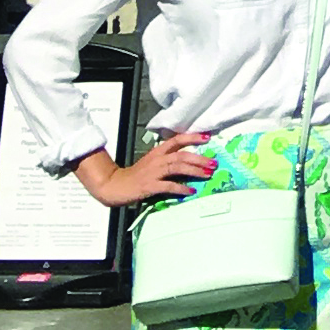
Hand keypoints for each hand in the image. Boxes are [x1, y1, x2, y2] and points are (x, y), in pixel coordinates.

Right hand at [79, 133, 215, 210]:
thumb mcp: (152, 163)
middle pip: (182, 155)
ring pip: (178, 168)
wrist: (115, 185)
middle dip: (200, 158)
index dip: (193, 138)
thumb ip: (167, 160)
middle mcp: (157, 159)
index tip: (208, 137)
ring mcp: (153, 172)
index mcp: (158, 152)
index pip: (177, 140)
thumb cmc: (135, 175)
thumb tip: (188, 163)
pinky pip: (168, 186)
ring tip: (207, 174)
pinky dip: (180, 188)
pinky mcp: (150, 185)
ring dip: (194, 171)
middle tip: (214, 163)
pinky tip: (190, 191)